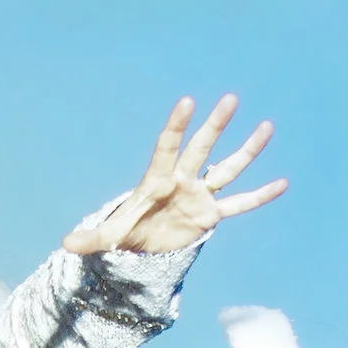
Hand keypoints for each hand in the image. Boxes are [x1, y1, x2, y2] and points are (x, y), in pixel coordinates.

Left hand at [62, 94, 285, 256]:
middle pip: (201, 149)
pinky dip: (259, 196)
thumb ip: (90, 238)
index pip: (167, 148)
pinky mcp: (211, 215)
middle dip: (215, 126)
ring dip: (246, 151)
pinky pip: (240, 204)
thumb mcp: (107, 237)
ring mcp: (199, 195)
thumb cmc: (125, 234)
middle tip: (230, 99)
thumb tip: (65, 245)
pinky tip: (282, 184)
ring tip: (266, 127)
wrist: (142, 247)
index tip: (187, 102)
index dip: (177, 127)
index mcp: (157, 181)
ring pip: (227, 168)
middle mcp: (182, 181)